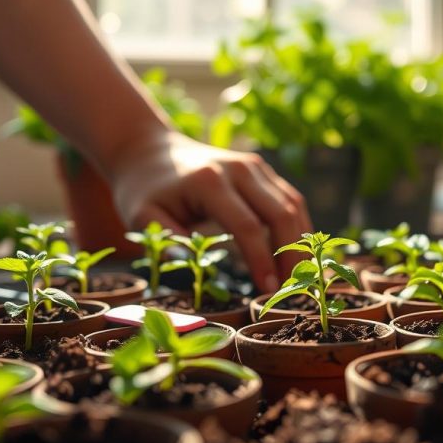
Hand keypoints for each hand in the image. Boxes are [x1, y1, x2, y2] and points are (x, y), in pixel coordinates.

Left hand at [108, 131, 311, 290]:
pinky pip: (290, 199)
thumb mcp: (142, 217)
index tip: (269, 291)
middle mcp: (239, 169)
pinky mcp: (261, 170)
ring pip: (292, 205)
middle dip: (292, 255)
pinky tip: (295, 256)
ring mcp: (254, 166)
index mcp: (209, 182)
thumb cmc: (144, 190)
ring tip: (299, 279)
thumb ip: (167, 242)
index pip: (247, 226)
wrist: (150, 150)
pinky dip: (298, 228)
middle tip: (292, 291)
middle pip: (281, 213)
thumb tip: (194, 267)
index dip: (262, 261)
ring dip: (300, 243)